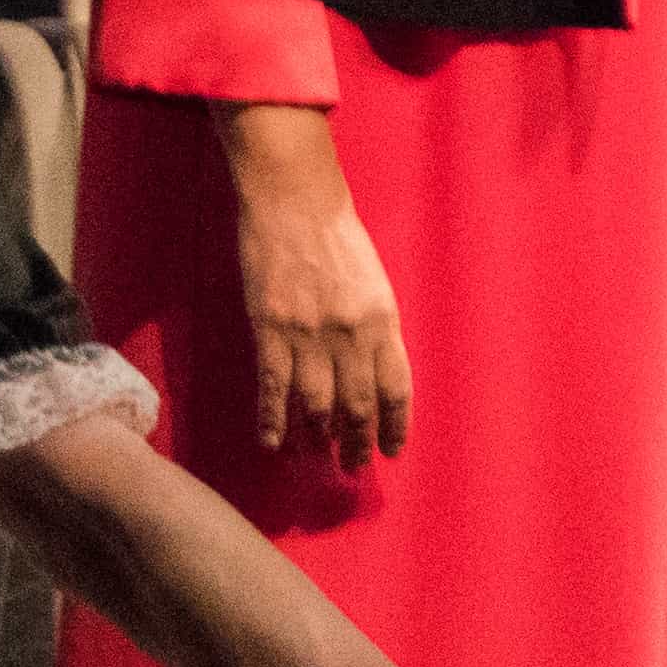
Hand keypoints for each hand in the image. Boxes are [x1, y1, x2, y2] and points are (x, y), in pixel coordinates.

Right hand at [214, 103, 409, 465]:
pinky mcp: (270, 329)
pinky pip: (273, 388)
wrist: (294, 201)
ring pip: (315, 405)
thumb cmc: (337, 235)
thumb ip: (376, 327)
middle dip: (356, 442)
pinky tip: (274, 444)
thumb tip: (372, 372)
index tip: (390, 450)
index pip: (396, 388)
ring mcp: (308, 334)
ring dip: (317, 439)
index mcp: (383, 320)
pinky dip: (273, 421)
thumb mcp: (374, 282)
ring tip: (316, 458)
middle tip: (352, 465)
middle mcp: (350, 334)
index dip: (394, 425)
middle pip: (357, 405)